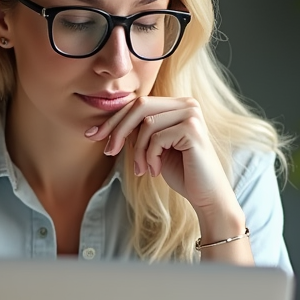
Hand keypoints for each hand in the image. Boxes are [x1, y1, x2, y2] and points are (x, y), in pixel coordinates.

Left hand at [85, 96, 236, 217]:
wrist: (205, 195)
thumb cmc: (181, 172)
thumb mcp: (152, 147)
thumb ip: (138, 131)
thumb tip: (109, 124)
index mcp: (178, 105)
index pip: (139, 104)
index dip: (114, 119)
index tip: (93, 135)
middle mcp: (187, 104)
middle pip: (139, 106)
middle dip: (118, 129)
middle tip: (108, 151)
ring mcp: (191, 114)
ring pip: (146, 124)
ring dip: (138, 151)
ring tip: (143, 170)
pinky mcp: (192, 129)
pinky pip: (156, 138)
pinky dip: (150, 157)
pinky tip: (156, 170)